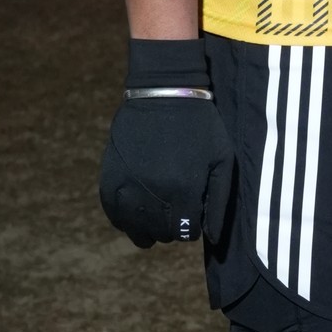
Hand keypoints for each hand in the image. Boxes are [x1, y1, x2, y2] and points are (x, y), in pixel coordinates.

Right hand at [99, 39, 235, 246]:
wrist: (163, 93)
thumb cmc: (200, 127)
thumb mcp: (221, 160)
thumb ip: (219, 202)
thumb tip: (212, 239)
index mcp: (184, 189)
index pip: (186, 233)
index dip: (192, 229)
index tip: (193, 215)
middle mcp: (154, 193)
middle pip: (161, 233)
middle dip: (172, 229)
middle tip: (176, 212)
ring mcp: (128, 186)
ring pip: (135, 229)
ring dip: (148, 229)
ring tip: (156, 217)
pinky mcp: (110, 177)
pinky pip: (113, 213)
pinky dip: (124, 219)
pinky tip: (134, 214)